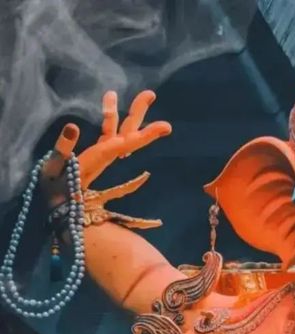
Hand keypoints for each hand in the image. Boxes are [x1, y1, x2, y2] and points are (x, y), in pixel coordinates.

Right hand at [41, 90, 171, 203]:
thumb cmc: (55, 189)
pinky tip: (109, 103)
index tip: (165, 127)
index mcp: (98, 159)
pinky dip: (110, 117)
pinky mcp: (98, 154)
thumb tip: (72, 127)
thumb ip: (62, 150)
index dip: (143, 136)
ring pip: (120, 131)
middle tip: (150, 94)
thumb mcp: (55, 169)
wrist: (58, 204)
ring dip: (128, 112)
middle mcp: (105, 155)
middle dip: (139, 114)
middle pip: (128, 134)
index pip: (123, 145)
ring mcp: (103, 154)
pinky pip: (109, 133)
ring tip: (143, 94)